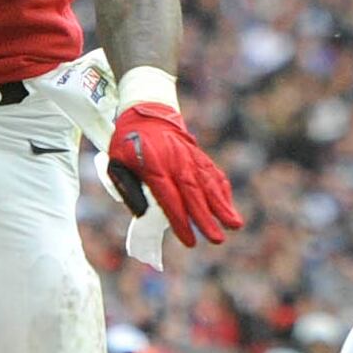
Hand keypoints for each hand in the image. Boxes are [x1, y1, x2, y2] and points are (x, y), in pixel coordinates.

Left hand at [106, 98, 240, 249]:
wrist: (145, 112)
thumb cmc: (127, 144)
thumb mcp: (116, 164)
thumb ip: (128, 188)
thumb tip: (143, 214)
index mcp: (153, 166)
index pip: (169, 198)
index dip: (180, 220)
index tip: (190, 240)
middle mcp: (175, 162)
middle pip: (193, 194)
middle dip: (207, 218)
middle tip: (217, 239)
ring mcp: (189, 157)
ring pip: (209, 184)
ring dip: (222, 206)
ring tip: (235, 225)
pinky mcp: (198, 155)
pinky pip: (213, 173)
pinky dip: (223, 190)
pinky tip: (229, 206)